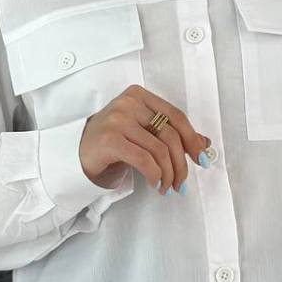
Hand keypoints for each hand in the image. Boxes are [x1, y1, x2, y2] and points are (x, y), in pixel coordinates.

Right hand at [79, 84, 209, 193]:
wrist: (76, 152)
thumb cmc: (111, 141)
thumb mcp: (143, 132)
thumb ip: (170, 133)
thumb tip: (204, 144)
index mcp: (139, 96)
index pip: (176, 116)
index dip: (192, 139)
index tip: (201, 159)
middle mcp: (129, 103)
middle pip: (170, 134)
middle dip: (181, 163)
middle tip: (180, 182)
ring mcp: (118, 120)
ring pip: (160, 149)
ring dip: (168, 173)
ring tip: (166, 186)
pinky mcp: (110, 139)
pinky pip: (144, 159)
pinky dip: (155, 175)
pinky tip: (154, 183)